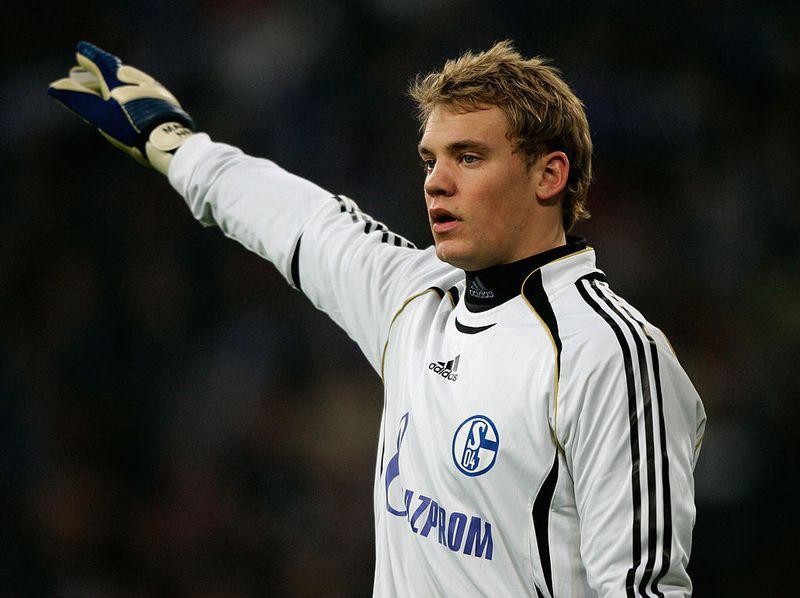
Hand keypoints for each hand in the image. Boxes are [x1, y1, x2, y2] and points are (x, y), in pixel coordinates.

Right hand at [48, 41, 195, 173]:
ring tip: (110, 89)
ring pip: (133, 82)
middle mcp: (139, 81)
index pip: (101, 62)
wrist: (169, 143)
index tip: (81, 50)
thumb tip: (55, 87)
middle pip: (117, 71)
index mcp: (120, 80)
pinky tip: (136, 104)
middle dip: (102, 71)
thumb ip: (78, 100)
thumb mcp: (100, 116)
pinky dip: (135, 94)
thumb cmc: (131, 129)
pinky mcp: (167, 104)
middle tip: (90, 72)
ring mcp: (156, 92)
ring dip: (119, 82)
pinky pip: (147, 93)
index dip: (90, 56)